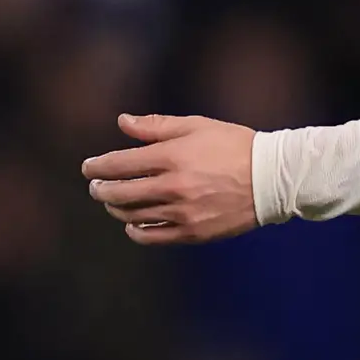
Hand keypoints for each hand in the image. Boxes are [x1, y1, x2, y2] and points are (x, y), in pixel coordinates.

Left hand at [85, 115, 259, 244]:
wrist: (271, 179)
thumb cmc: (234, 146)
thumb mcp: (196, 126)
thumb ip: (156, 126)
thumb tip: (123, 122)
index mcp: (172, 156)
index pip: (119, 164)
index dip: (97, 167)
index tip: (88, 168)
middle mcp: (173, 186)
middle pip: (120, 193)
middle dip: (101, 189)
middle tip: (95, 186)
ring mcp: (182, 213)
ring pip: (132, 215)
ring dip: (116, 209)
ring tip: (113, 202)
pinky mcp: (192, 232)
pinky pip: (153, 236)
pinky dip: (136, 230)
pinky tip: (133, 223)